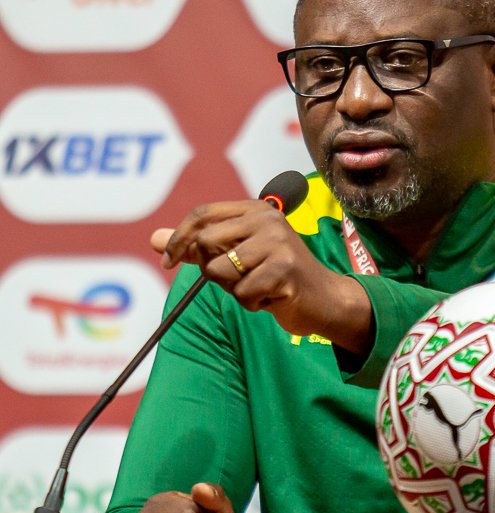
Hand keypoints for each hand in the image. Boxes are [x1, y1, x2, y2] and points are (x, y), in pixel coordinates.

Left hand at [150, 199, 373, 354]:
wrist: (323, 299)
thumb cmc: (276, 276)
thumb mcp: (236, 256)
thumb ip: (197, 247)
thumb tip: (153, 240)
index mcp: (255, 210)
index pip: (202, 215)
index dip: (178, 238)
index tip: (168, 261)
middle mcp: (267, 219)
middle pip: (205, 243)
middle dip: (210, 270)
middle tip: (237, 279)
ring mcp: (278, 242)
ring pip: (219, 271)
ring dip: (234, 290)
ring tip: (259, 287)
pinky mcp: (284, 269)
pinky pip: (241, 293)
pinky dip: (252, 302)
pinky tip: (272, 297)